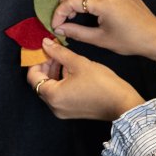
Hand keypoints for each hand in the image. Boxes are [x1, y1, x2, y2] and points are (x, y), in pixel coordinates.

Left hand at [27, 38, 146, 120]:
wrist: (122, 103)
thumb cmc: (102, 84)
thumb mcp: (79, 63)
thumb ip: (59, 53)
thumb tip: (45, 43)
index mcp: (53, 96)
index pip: (33, 77)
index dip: (37, 61)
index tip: (45, 50)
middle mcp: (54, 107)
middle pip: (40, 83)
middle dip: (46, 66)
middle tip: (55, 52)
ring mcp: (63, 111)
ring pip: (51, 89)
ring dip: (54, 73)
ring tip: (64, 59)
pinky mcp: (72, 111)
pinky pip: (60, 95)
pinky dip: (61, 82)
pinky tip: (71, 71)